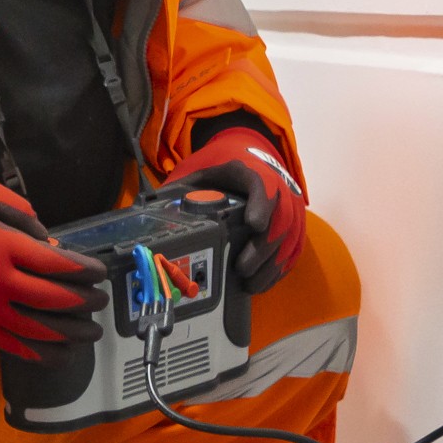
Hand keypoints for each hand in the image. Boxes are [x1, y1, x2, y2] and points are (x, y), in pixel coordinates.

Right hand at [0, 174, 102, 358]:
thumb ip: (19, 210)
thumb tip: (45, 238)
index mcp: (5, 246)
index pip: (58, 264)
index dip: (84, 270)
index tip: (99, 272)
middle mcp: (1, 281)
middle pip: (54, 298)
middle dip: (84, 301)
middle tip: (101, 301)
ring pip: (39, 328)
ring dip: (70, 332)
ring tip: (90, 332)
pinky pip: (12, 345)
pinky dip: (39, 352)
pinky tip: (59, 354)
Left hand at [157, 124, 305, 292]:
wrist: (245, 157)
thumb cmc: (217, 172)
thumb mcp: (197, 173)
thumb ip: (178, 192)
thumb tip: (148, 214)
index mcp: (247, 170)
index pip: (261, 183)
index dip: (261, 203)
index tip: (253, 224)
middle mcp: (275, 186)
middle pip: (280, 218)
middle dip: (262, 248)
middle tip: (242, 268)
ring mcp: (289, 206)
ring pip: (291, 237)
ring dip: (271, 265)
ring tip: (250, 284)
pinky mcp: (294, 225)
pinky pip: (294, 249)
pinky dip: (279, 269)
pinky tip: (262, 283)